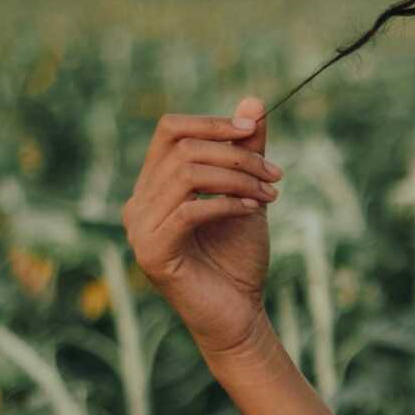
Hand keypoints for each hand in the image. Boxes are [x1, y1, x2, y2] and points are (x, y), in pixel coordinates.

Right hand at [121, 93, 282, 359]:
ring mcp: (140, 230)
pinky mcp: (152, 254)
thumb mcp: (247, 191)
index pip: (169, 130)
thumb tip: (253, 102)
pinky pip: (189, 211)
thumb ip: (247, 150)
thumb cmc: (238, 255)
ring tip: (270, 194)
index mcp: (155, 185)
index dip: (212, 123)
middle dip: (238, 156)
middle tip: (276, 175)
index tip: (253, 131)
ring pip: (187, 175)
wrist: (239, 312)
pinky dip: (227, 203)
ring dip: (238, 178)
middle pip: (183, 150)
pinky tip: (252, 210)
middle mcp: (138, 204)